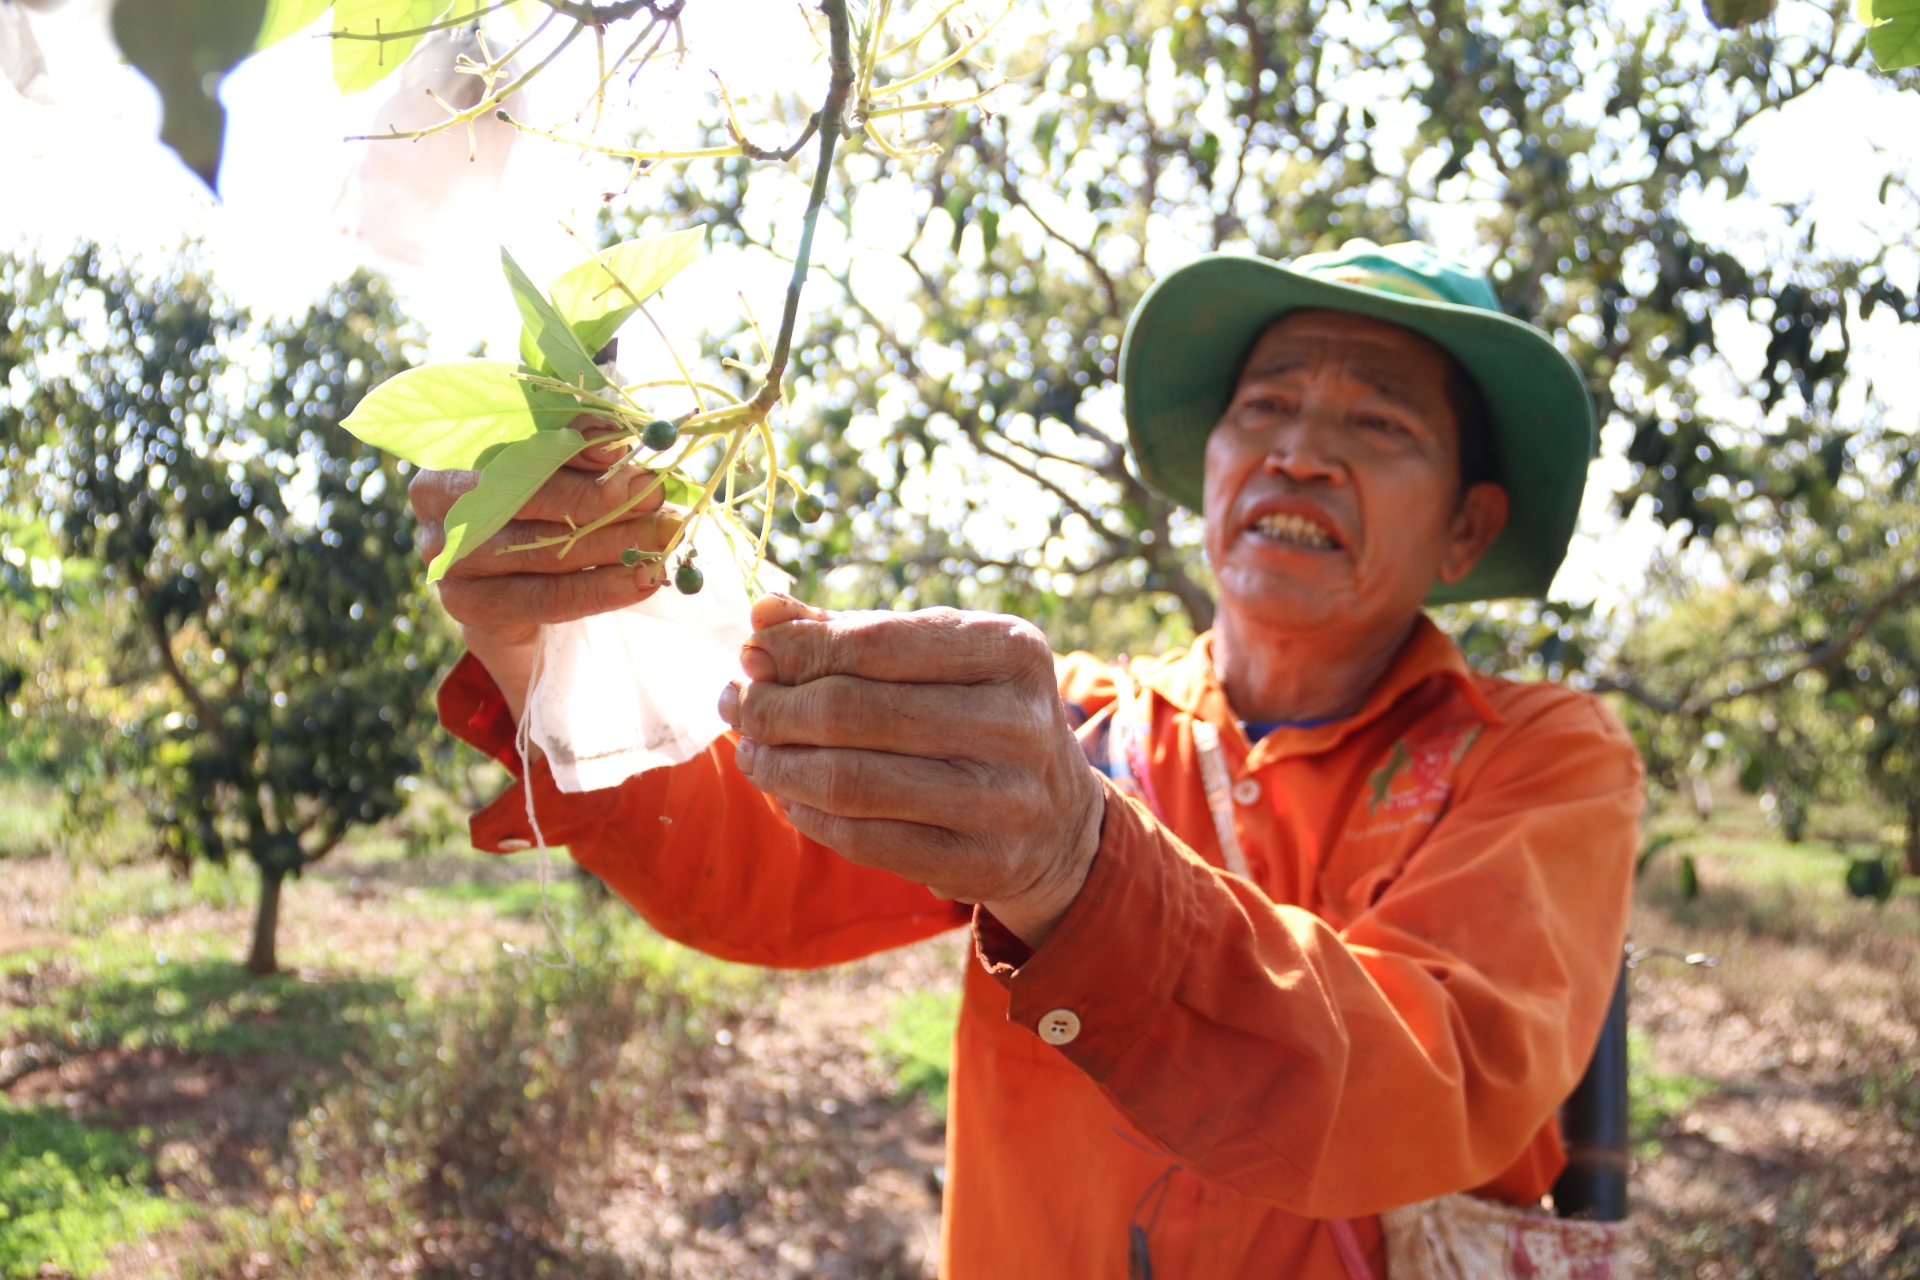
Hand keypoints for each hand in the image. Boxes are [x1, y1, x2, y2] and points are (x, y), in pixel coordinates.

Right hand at [409, 417, 680, 718]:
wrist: (509, 589)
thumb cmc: (537, 508)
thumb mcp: (552, 468)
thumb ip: (576, 447)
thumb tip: (618, 437)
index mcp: (452, 451)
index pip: (515, 444)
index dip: (571, 445)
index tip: (624, 446)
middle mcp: (441, 502)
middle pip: (528, 497)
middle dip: (601, 497)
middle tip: (655, 495)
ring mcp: (448, 558)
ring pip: (542, 550)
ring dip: (613, 544)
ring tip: (662, 538)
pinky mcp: (469, 605)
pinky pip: (546, 598)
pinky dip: (602, 589)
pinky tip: (642, 579)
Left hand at [718, 595, 1105, 947]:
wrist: (1060, 821)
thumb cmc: (978, 714)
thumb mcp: (939, 659)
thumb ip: (852, 632)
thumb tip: (762, 614)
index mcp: (1011, 651)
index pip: (878, 643)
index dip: (799, 649)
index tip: (750, 654)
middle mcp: (1017, 724)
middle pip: (854, 713)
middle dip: (775, 708)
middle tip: (737, 705)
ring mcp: (1003, 801)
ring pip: (850, 782)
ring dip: (779, 766)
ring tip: (752, 751)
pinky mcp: (979, 863)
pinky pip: (864, 840)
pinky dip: (809, 816)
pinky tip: (790, 797)